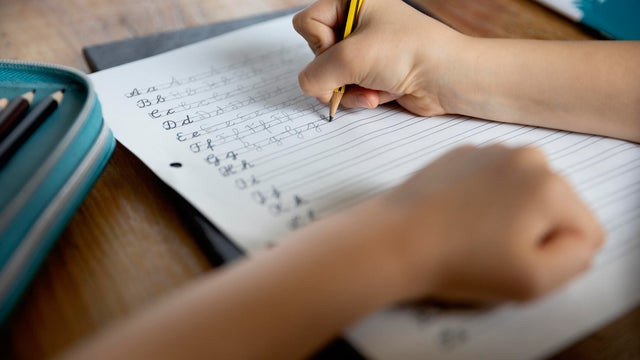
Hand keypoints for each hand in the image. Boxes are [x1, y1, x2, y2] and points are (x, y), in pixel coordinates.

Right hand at [293, 0, 463, 115]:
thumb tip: (309, 86)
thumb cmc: (408, 53)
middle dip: (337, 73)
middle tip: (358, 75)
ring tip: (372, 91)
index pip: (308, 23)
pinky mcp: (375, 71)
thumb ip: (315, 75)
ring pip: (333, 75)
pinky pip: (349, 87)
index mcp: (352, 1)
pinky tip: (380, 96)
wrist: (448, 77)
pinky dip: (361, 95)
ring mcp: (366, 47)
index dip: (319, 44)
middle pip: (319, 53)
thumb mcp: (350, 59)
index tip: (344, 51)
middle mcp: (357, 21)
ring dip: (349, 89)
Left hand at [376, 145, 603, 302]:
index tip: (518, 261)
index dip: (558, 257)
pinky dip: (482, 200)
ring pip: (523, 193)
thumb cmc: (461, 263)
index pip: (586, 232)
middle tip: (494, 251)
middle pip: (555, 208)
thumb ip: (576, 260)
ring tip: (472, 235)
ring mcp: (490, 151)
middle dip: (534, 233)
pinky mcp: (460, 154)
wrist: (394, 241)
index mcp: (551, 186)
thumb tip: (578, 239)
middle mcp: (527, 157)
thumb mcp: (534, 282)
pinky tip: (457, 218)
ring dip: (509, 215)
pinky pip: (491, 182)